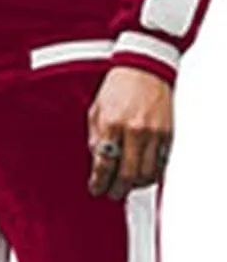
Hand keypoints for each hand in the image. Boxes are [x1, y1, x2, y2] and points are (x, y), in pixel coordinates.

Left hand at [87, 67, 173, 199]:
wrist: (144, 68)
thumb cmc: (119, 87)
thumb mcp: (96, 110)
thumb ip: (95, 138)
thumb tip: (98, 163)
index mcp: (112, 123)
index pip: (104, 165)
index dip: (98, 182)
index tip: (96, 189)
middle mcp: (134, 130)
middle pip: (126, 175)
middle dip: (116, 190)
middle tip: (112, 193)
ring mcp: (153, 133)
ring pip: (146, 174)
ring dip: (135, 185)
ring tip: (127, 184)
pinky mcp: (167, 134)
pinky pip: (160, 165)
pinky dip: (151, 174)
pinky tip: (142, 173)